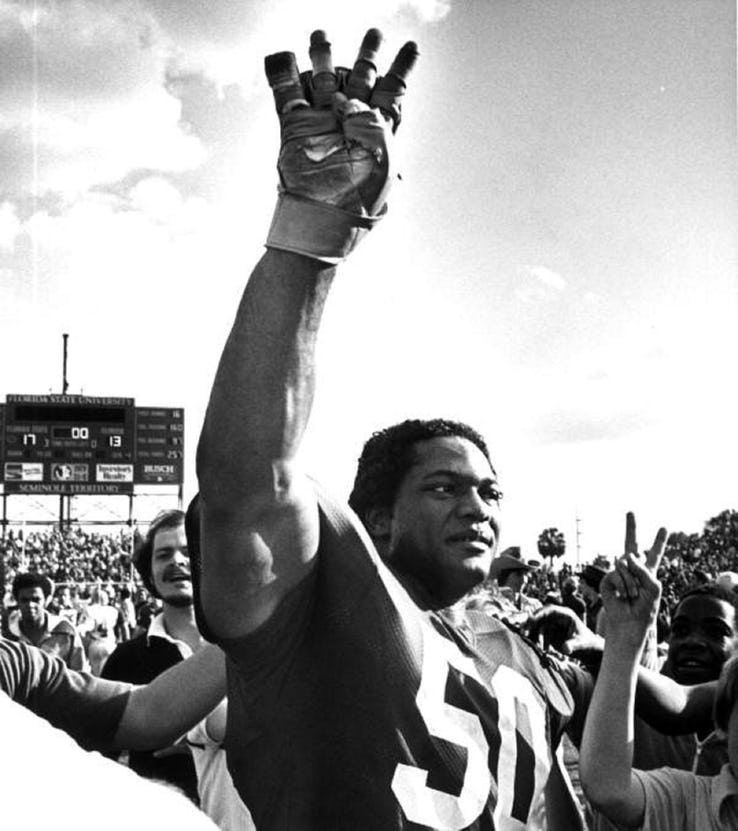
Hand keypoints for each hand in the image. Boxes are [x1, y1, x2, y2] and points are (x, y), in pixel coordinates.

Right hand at [264, 30, 417, 261]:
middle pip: (361, 79)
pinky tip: (284, 54)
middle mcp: (351, 124)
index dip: (402, 67)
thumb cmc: (360, 192)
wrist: (323, 217)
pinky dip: (282, 74)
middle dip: (368, 55)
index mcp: (379, 131)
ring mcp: (321, 124)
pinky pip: (285, 94)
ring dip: (323, 57)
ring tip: (320, 34)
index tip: (411, 46)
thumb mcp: (380, 151)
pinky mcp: (293, 128)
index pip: (393, 91)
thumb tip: (345, 97)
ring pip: (322, 80)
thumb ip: (369, 117)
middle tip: (375, 31)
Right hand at [527, 605, 593, 652]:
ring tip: (528, 640)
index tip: (531, 620)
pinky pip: (539, 633)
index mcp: (566, 614)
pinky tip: (538, 647)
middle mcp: (557, 617)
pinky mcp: (549, 631)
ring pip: (538, 625)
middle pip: (541, 615)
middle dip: (531, 623)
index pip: (550, 610)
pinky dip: (536, 639)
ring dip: (532, 632)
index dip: (540, 614)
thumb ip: (573, 645)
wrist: (587, 649)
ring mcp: (552, 624)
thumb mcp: (581, 644)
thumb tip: (566, 649)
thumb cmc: (587, 644)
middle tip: (524, 632)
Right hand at [600, 513, 666, 641]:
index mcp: (647, 571)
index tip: (664, 528)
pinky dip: (623, 584)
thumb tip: (625, 555)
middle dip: (631, 527)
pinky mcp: (608, 579)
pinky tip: (624, 595)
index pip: (654, 554)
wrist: (630, 622)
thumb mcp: (653, 586)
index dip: (659, 541)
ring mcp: (619, 572)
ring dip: (632, 582)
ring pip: (625, 563)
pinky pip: (616, 572)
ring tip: (633, 596)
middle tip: (630, 512)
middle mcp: (632, 569)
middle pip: (631, 544)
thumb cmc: (645, 607)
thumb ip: (642, 567)